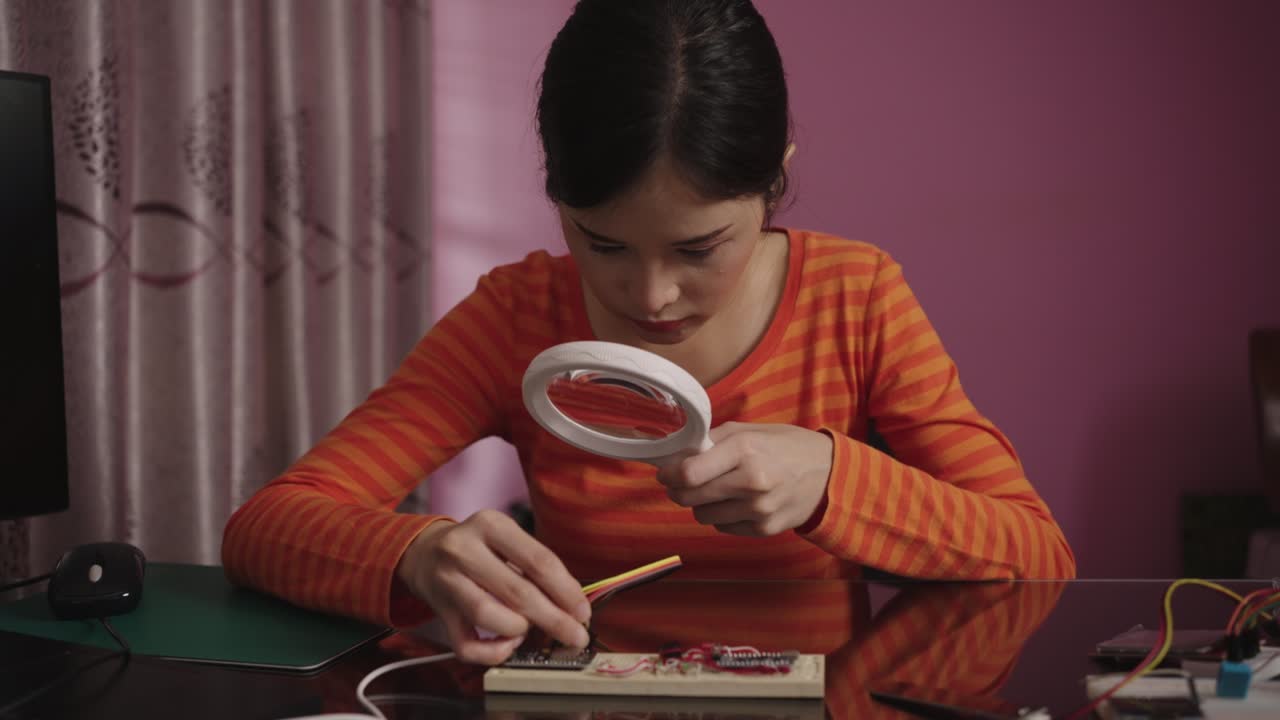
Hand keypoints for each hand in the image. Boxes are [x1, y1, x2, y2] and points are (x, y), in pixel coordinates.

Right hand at [394, 509, 591, 664]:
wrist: (423, 552)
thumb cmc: (478, 548)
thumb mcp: (506, 539)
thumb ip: (536, 565)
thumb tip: (573, 604)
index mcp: (490, 525)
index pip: (538, 561)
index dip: (566, 591)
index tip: (583, 611)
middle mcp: (464, 550)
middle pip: (517, 592)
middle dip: (554, 619)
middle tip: (575, 636)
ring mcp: (447, 582)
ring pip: (489, 616)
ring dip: (519, 630)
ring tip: (529, 630)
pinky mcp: (438, 612)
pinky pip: (466, 645)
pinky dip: (493, 652)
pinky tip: (508, 643)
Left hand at [657, 422, 832, 536]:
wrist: (830, 474)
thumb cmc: (787, 447)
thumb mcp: (752, 431)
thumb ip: (714, 439)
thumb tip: (678, 452)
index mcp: (745, 450)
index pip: (689, 472)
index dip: (669, 474)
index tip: (665, 472)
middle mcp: (751, 482)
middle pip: (691, 497)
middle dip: (678, 490)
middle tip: (680, 483)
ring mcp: (758, 509)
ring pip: (703, 516)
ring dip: (700, 504)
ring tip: (714, 491)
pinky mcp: (764, 529)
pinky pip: (723, 527)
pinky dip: (722, 516)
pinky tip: (735, 502)